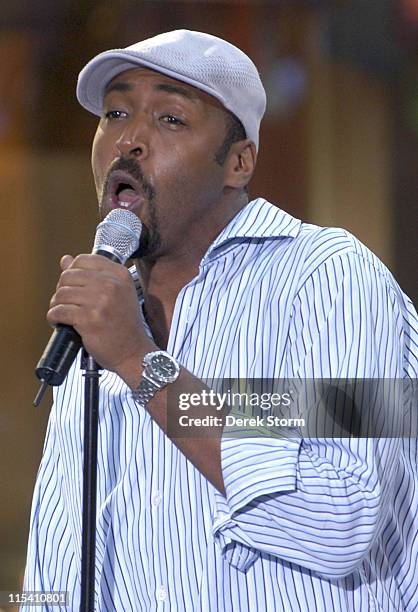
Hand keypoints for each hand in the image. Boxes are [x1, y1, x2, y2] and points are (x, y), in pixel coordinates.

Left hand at [47, 254, 155, 375]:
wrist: (133, 351)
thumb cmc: (124, 325)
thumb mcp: (116, 293)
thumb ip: (92, 274)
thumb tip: (65, 260)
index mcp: (119, 275)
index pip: (83, 260)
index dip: (72, 272)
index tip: (74, 286)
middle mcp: (111, 284)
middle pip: (68, 276)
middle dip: (62, 290)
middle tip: (67, 303)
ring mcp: (100, 301)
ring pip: (61, 293)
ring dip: (57, 305)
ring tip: (64, 314)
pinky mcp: (89, 319)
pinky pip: (59, 311)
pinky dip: (54, 317)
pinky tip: (60, 323)